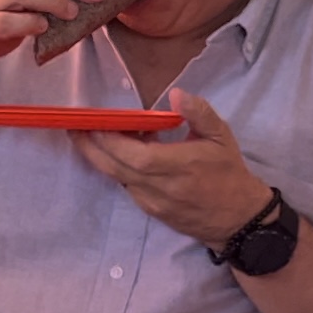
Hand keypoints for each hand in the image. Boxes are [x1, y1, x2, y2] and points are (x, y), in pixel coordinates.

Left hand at [72, 89, 272, 248]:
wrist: (238, 219)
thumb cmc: (229, 173)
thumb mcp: (221, 137)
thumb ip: (199, 113)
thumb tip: (176, 93)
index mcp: (178, 166)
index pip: (133, 155)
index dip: (109, 138)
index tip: (94, 120)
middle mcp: (160, 187)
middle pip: (113, 167)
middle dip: (89, 146)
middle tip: (74, 126)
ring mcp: (152, 202)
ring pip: (116, 177)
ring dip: (101, 156)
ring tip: (91, 134)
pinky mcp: (150, 211)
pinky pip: (126, 186)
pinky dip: (117, 167)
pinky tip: (119, 152)